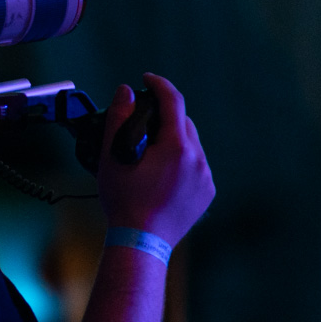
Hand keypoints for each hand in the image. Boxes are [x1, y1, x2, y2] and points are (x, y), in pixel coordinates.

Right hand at [96, 73, 214, 247]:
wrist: (141, 242)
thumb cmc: (124, 202)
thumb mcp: (113, 157)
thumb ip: (119, 119)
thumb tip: (127, 91)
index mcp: (177, 147)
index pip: (173, 101)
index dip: (158, 85)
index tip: (146, 79)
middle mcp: (197, 160)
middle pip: (183, 122)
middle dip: (164, 116)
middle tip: (142, 122)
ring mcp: (205, 177)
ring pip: (191, 144)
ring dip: (174, 139)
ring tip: (152, 151)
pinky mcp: (207, 193)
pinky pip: (197, 165)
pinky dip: (182, 161)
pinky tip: (163, 172)